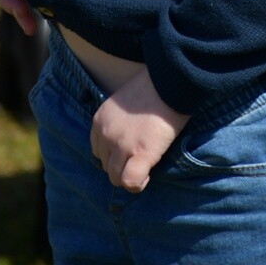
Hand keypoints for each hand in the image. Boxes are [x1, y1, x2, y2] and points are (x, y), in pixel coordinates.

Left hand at [90, 67, 189, 192]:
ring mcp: (121, 145)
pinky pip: (131, 182)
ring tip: (146, 166)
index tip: (129, 150)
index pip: (98, 151)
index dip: (114, 154)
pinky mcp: (139, 153)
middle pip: (107, 166)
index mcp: (99, 121)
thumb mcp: (123, 103)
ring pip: (117, 178)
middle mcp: (105, 134)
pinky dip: (138, 184)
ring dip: (130, 175)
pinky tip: (149, 173)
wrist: (167, 81)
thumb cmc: (151, 87)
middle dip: (122, 165)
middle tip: (139, 158)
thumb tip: (126, 138)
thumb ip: (118, 122)